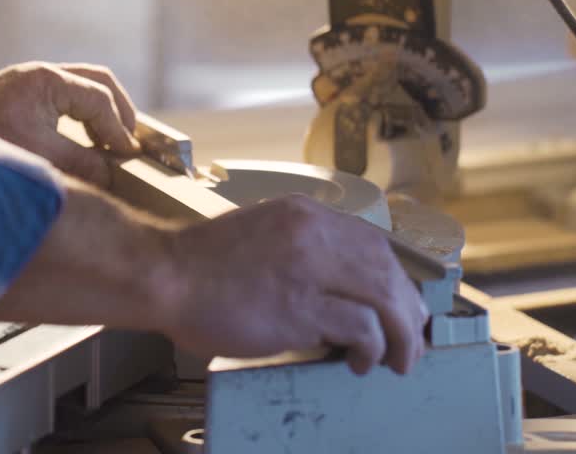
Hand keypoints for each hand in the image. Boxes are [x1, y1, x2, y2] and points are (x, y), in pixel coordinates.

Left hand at [0, 63, 139, 186]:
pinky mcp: (27, 95)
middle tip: (130, 143)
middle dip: (120, 112)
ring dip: (104, 114)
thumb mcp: (39, 155)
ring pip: (86, 86)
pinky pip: (70, 97)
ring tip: (113, 144)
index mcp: (47, 81)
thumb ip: (81, 162)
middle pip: (100, 81)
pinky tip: (88, 142)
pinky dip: (86, 116)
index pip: (99, 98)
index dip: (119, 129)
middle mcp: (43, 74)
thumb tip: (110, 173)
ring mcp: (34, 82)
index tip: (129, 156)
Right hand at [162, 194, 428, 374]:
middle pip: (387, 270)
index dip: (396, 277)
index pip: (374, 242)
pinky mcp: (300, 307)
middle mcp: (313, 234)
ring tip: (399, 359)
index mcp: (304, 214)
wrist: (163, 275)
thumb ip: (299, 249)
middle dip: (407, 309)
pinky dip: (371, 347)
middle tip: (412, 338)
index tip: (402, 303)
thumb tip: (334, 287)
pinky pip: (361, 326)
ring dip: (400, 333)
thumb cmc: (201, 265)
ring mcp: (308, 269)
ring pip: (385, 297)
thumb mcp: (260, 234)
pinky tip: (360, 361)